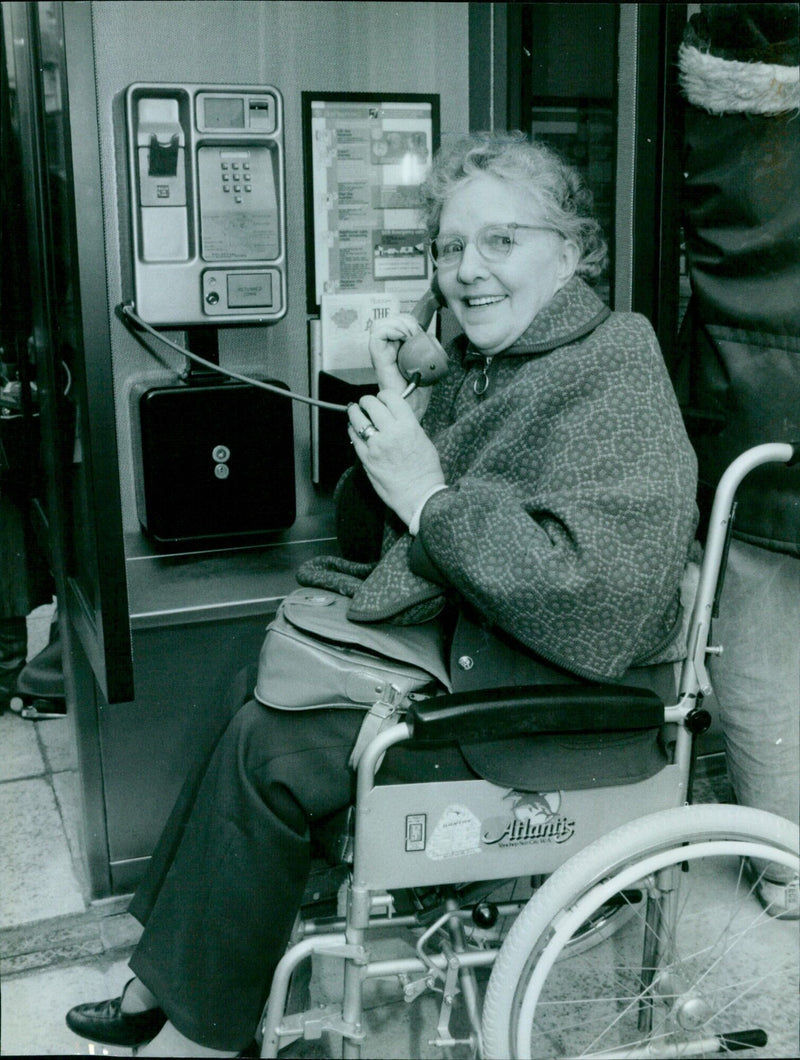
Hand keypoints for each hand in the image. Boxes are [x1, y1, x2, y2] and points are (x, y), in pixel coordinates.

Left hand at [348, 390, 444, 526]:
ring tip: (355, 411)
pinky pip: (354, 438)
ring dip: (355, 412)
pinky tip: (354, 429)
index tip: (382, 398)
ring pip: (357, 419)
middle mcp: (391, 433)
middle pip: (371, 405)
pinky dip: (352, 430)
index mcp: (408, 426)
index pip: (391, 398)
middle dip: (366, 401)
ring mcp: (376, 446)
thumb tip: (395, 418)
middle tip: (366, 403)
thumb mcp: (423, 441)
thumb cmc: (426, 472)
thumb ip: (408, 426)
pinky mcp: (366, 459)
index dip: (383, 395)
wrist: (419, 496)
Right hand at [368, 313, 430, 418]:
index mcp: (396, 349)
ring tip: (410, 335)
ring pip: (380, 324)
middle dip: (404, 319)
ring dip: (398, 324)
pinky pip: (377, 335)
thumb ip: (428, 349)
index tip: (420, 330)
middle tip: (416, 332)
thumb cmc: (418, 391)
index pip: (396, 323)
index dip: (407, 320)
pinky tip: (403, 337)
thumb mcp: (428, 363)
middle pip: (388, 320)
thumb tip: (429, 336)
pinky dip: (391, 330)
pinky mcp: (378, 358)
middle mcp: (386, 350)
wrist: (413, 407)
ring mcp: (381, 353)